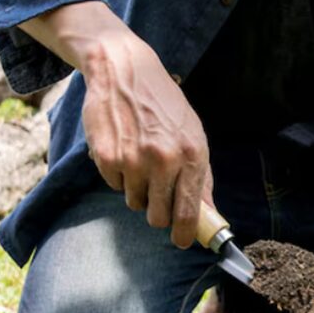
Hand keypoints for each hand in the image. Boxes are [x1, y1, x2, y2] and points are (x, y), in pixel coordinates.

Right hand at [19, 2, 213, 247]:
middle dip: (158, 212)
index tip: (182, 241)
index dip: (185, 234)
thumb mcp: (194, 135)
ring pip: (134, 202)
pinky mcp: (105, 156)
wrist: (125, 70)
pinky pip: (114, 185)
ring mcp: (132, 159)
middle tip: (158, 195)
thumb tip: (208, 214)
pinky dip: (119, 175)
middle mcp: (163, 159)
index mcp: (191, 154)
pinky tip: (124, 149)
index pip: (188, 211)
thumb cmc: (165, 105)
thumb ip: (202, 176)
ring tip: (141, 160)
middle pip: (158, 216)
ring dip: (138, 190)